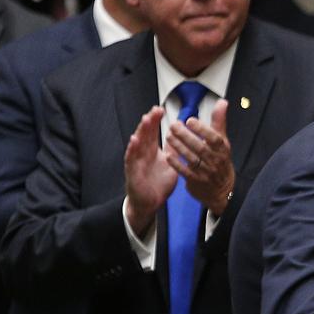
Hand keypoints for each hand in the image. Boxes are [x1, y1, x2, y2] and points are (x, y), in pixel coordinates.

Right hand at [123, 107, 176, 237]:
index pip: (153, 132)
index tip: (160, 109)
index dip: (155, 121)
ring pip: (137, 143)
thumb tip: (182, 137)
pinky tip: (133, 140)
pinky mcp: (132, 172)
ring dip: (141, 131)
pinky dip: (131, 150)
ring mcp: (136, 162)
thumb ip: (174, 151)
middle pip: (145, 134)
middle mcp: (143, 154)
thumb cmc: (158, 184)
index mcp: (152, 151)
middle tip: (154, 110)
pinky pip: (131, 159)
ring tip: (145, 120)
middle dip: (149, 121)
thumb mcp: (170, 164)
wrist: (150, 203)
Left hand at [164, 99, 234, 215]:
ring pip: (191, 158)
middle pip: (200, 147)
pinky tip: (168, 155)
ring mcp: (206, 172)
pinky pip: (185, 172)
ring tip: (168, 136)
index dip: (202, 129)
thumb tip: (222, 102)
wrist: (222, 190)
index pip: (214, 138)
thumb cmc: (220, 160)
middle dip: (186, 136)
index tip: (190, 120)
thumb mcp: (223, 141)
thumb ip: (219, 121)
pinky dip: (177, 164)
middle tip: (174, 125)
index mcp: (223, 149)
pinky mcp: (196, 182)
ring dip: (179, 147)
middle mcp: (215, 161)